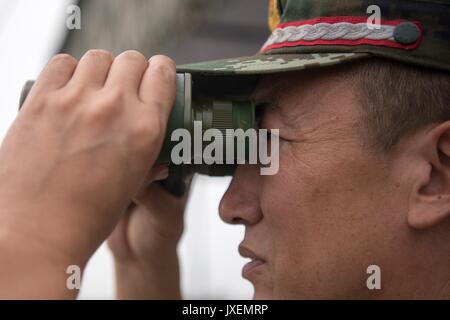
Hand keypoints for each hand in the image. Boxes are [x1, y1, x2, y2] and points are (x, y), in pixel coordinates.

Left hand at [0, 51, 175, 297]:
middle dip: (132, 70)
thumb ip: (148, 150)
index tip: (155, 76)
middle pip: (132, 59)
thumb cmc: (87, 216)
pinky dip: (69, 72)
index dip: (160, 71)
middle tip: (124, 87)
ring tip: (94, 90)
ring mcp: (75, 101)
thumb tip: (153, 135)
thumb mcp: (134, 181)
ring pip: (98, 57)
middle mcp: (115, 107)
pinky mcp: (41, 100)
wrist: (37, 232)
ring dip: (101, 70)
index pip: (162, 72)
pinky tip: (68, 91)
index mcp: (146, 128)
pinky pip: (61, 63)